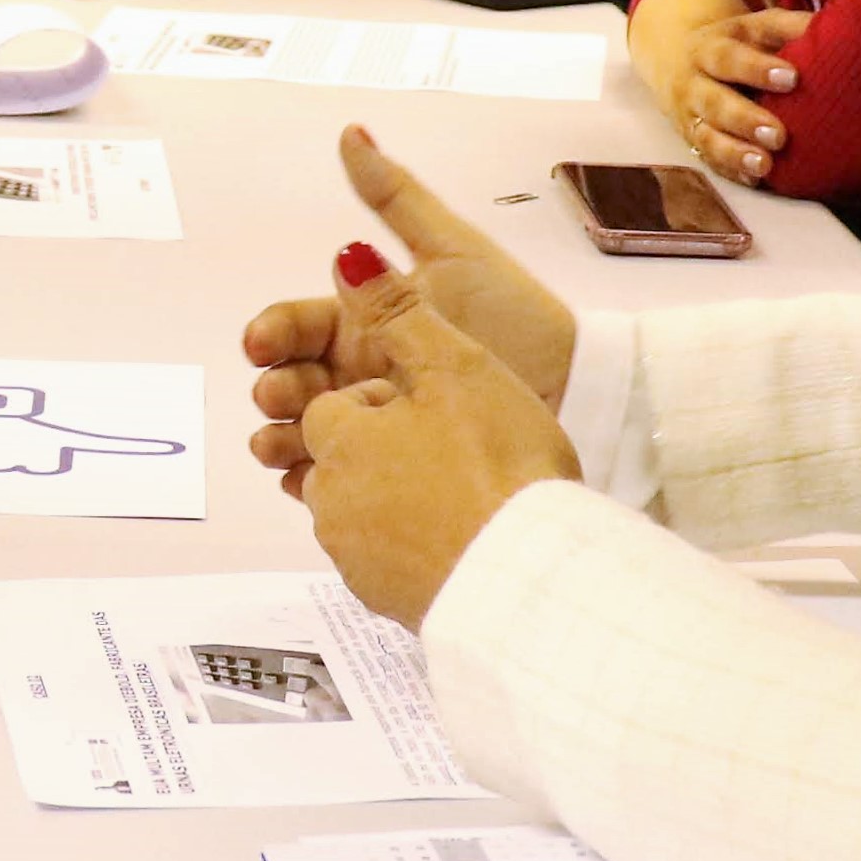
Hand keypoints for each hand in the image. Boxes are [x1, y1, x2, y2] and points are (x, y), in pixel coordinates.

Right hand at [242, 125, 573, 485]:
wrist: (577, 389)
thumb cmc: (518, 317)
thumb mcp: (454, 250)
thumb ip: (396, 197)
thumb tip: (352, 132)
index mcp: (366, 319)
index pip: (295, 326)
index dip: (271, 333)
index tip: (262, 344)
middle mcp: (362, 370)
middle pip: (290, 381)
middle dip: (273, 388)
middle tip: (276, 397)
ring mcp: (378, 420)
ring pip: (305, 432)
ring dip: (280, 439)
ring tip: (280, 448)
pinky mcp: (396, 467)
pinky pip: (338, 476)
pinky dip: (313, 479)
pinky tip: (307, 480)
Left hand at [290, 281, 580, 626]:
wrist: (531, 583)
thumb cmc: (500, 470)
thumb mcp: (456, 366)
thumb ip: (397, 311)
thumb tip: (348, 259)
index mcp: (338, 440)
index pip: (332, 404)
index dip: (384, 398)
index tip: (433, 406)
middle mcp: (330, 503)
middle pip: (343, 458)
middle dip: (385, 449)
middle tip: (457, 449)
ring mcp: (354, 559)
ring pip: (363, 509)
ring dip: (399, 497)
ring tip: (465, 493)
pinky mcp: (384, 601)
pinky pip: (387, 559)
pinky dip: (414, 545)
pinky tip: (463, 537)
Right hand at [632, 0, 806, 185]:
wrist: (678, 61)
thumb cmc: (738, 44)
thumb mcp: (756, 26)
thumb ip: (790, 26)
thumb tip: (838, 25)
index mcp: (712, 47)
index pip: (730, 57)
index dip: (757, 68)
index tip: (793, 79)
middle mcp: (694, 82)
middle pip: (714, 102)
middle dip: (745, 120)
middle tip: (779, 136)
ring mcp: (690, 115)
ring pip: (707, 136)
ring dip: (735, 153)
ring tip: (765, 165)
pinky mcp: (693, 141)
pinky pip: (708, 160)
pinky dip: (731, 171)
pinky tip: (755, 179)